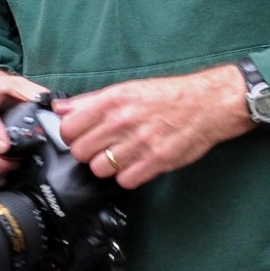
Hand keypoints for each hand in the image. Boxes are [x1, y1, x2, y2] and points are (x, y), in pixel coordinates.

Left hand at [52, 65, 254, 189]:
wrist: (208, 103)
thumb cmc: (170, 95)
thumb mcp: (129, 89)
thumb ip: (92, 101)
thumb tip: (60, 108)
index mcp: (115, 99)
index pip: (69, 127)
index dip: (72, 134)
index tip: (81, 134)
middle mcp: (124, 120)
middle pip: (81, 151)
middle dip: (89, 151)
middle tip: (103, 146)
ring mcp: (140, 142)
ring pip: (100, 169)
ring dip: (108, 166)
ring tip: (121, 155)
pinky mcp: (156, 161)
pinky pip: (125, 181)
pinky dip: (128, 176)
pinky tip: (137, 163)